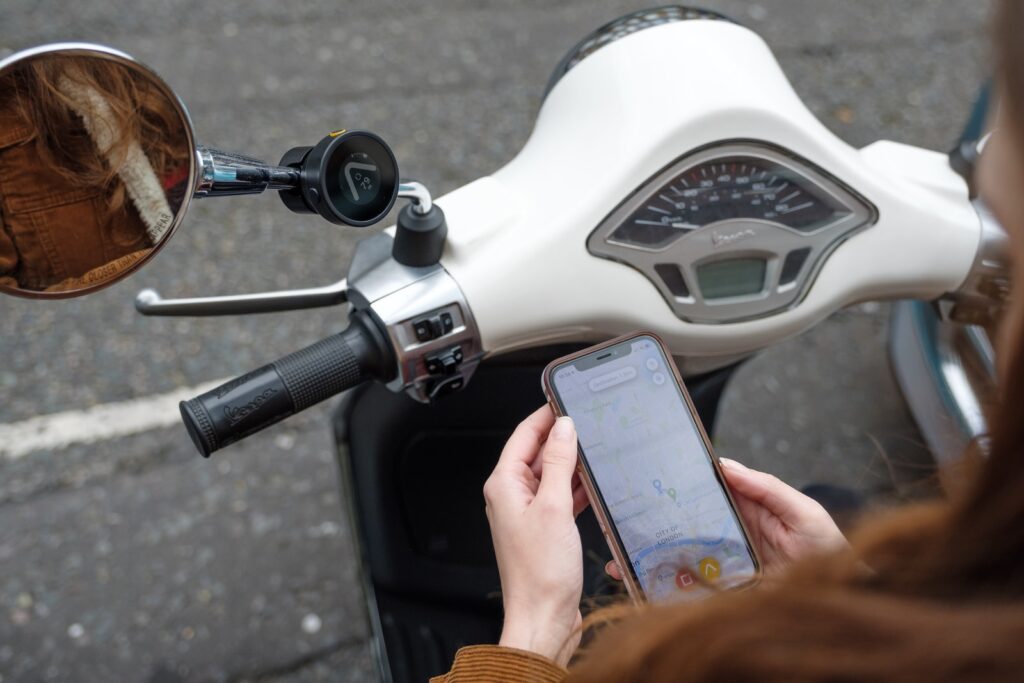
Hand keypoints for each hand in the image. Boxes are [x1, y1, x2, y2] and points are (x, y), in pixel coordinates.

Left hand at [484, 406, 589, 665]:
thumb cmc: (540, 573)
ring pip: (552, 474)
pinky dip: (576, 488)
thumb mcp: (554, 507)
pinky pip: (560, 496)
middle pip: (537, 453)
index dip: (544, 415)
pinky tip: (595, 484)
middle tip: (589, 422)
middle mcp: (512, 496)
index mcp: (504, 485)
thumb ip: (559, 463)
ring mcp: (528, 513)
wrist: (543, 618)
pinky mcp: (545, 529)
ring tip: (597, 450)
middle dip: (562, 437)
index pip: (523, 435)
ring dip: (572, 464)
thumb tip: (563, 428)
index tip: (564, 398)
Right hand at [606, 458, 846, 580]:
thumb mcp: (803, 511)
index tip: (649, 478)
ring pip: (678, 558)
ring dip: (649, 557)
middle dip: (651, 523)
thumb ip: (767, 487)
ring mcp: (723, 567)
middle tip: (622, 519)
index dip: (677, 486)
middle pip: (683, 526)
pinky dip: (664, 588)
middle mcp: (728, 537)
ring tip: (622, 558)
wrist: (846, 599)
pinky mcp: (722, 595)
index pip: (704, 493)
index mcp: (744, 510)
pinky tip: (643, 584)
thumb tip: (724, 465)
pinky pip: (689, 591)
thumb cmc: (830, 553)